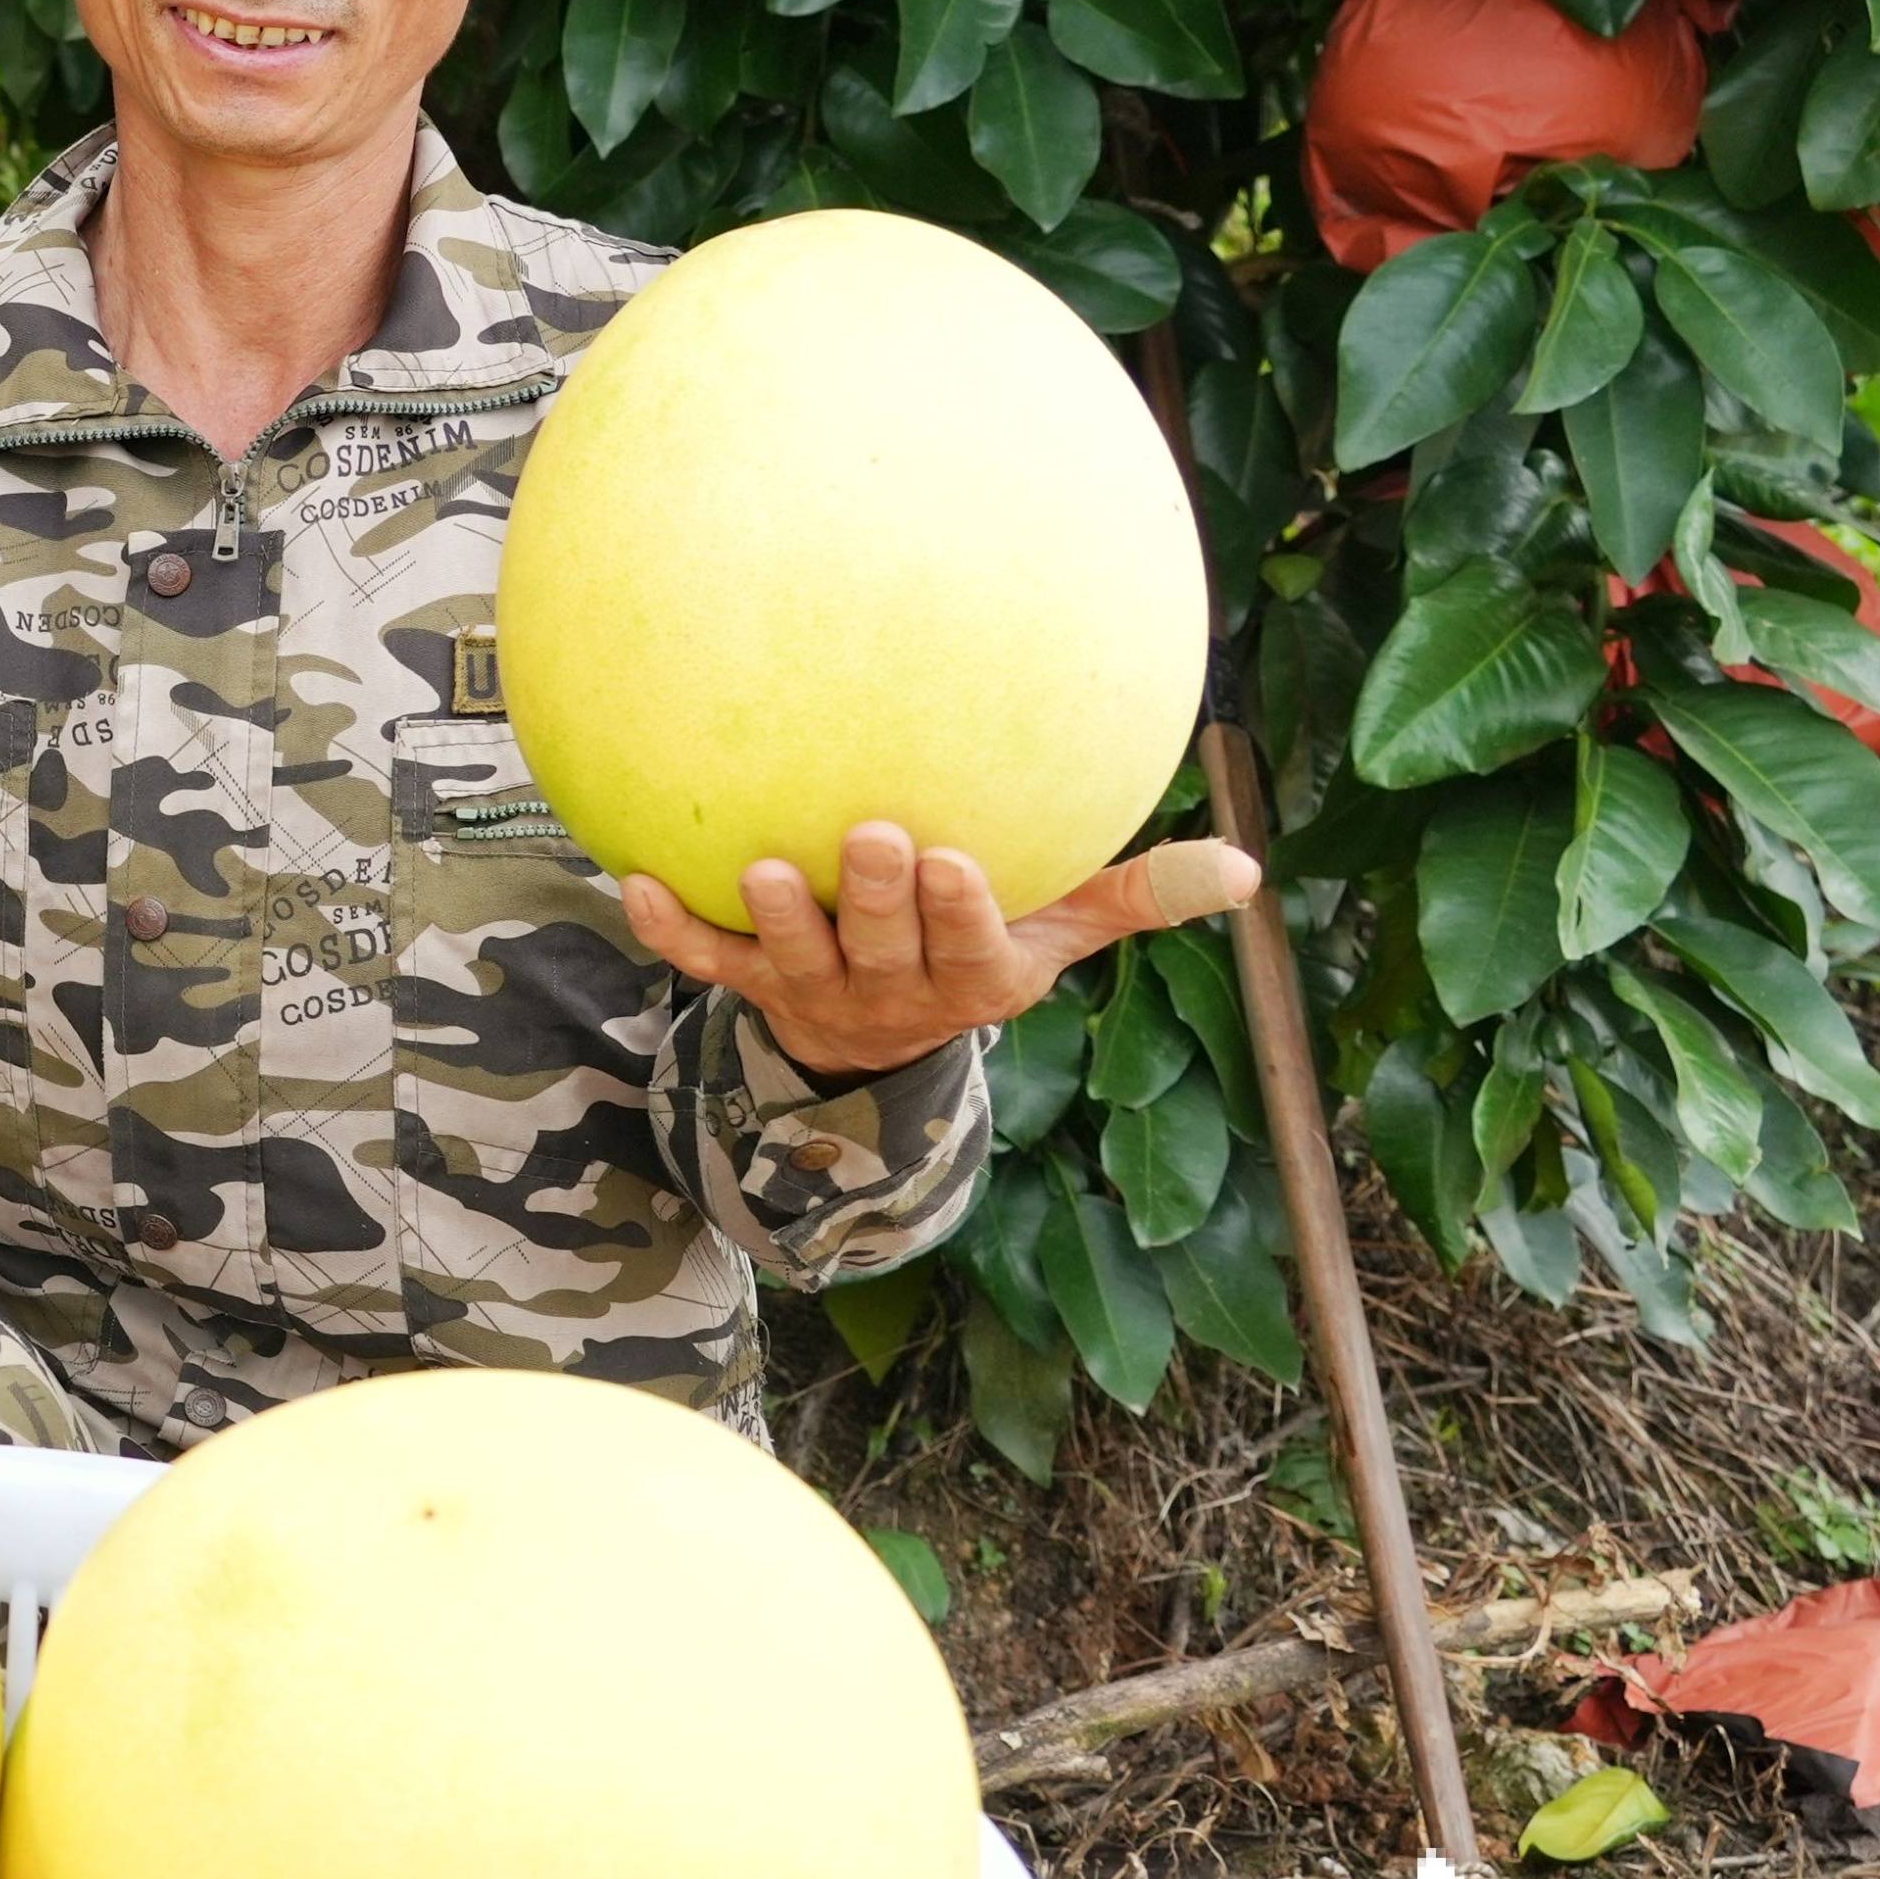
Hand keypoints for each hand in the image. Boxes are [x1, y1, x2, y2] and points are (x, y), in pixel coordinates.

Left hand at [616, 822, 1265, 1078]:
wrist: (884, 1043)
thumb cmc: (985, 945)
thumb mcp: (1065, 926)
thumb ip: (1142, 893)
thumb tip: (1249, 868)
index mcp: (975, 979)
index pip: (968, 947)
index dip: (957, 910)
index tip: (953, 856)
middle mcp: (896, 994)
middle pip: (882, 950)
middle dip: (876, 901)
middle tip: (870, 835)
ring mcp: (819, 994)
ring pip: (793, 963)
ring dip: (776, 919)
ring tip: (764, 868)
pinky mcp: (751, 988)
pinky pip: (705, 963)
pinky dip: (669, 930)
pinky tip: (630, 879)